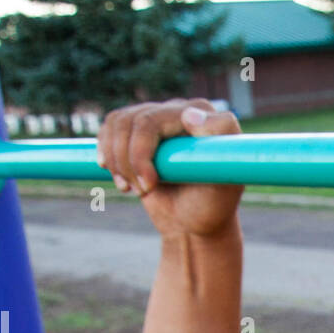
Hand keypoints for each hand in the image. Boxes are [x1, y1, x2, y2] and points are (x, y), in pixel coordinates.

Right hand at [96, 98, 243, 240]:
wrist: (193, 222)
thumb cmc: (212, 204)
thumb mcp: (225, 181)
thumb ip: (221, 143)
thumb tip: (189, 114)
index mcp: (202, 115)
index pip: (154, 119)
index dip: (142, 153)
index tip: (150, 185)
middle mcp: (178, 110)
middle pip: (132, 121)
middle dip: (130, 162)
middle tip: (143, 192)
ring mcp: (156, 118)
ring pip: (117, 124)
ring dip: (118, 161)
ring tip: (131, 189)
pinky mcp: (137, 132)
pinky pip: (109, 129)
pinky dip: (107, 154)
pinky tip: (120, 178)